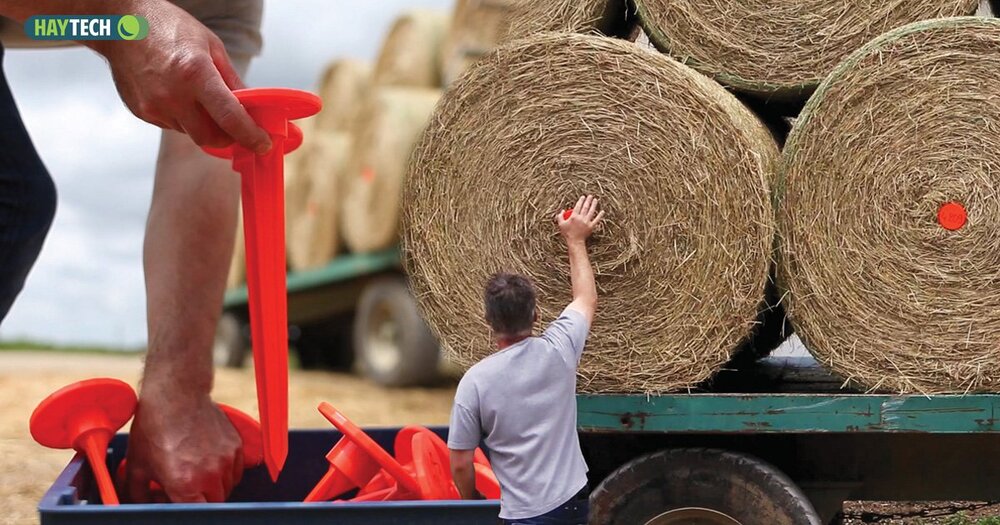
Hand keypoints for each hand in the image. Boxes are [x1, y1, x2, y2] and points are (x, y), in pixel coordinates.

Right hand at [93, 1, 270, 151]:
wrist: (120, 25)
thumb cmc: (166, 27)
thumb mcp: (211, 46)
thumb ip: (232, 80)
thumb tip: (251, 107)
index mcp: (195, 73)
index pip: (230, 118)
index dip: (251, 136)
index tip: (262, 143)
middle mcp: (173, 95)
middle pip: (211, 138)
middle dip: (229, 138)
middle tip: (237, 128)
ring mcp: (155, 106)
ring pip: (191, 133)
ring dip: (204, 125)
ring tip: (199, 98)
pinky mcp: (142, 112)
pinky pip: (172, 126)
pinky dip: (183, 118)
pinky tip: (178, 95)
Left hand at [124, 388, 243, 502]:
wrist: (176, 395)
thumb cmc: (154, 428)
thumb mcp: (137, 465)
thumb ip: (139, 494)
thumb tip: (142, 505)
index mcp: (185, 484)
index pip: (197, 513)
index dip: (187, 510)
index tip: (179, 503)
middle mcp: (210, 475)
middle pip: (216, 503)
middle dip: (202, 500)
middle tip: (186, 489)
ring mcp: (226, 460)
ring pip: (228, 487)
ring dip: (215, 486)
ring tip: (197, 472)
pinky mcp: (235, 446)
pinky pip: (237, 470)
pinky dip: (227, 471)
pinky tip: (209, 460)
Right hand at [556, 195, 604, 243]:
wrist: (575, 241)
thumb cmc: (567, 233)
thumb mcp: (561, 224)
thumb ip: (560, 216)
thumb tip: (562, 210)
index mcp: (574, 216)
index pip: (578, 206)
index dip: (581, 200)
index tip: (583, 197)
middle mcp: (581, 218)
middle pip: (585, 207)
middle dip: (588, 200)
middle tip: (590, 196)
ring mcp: (587, 222)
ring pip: (591, 212)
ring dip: (594, 205)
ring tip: (596, 200)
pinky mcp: (591, 226)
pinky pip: (596, 220)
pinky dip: (600, 215)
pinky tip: (602, 211)